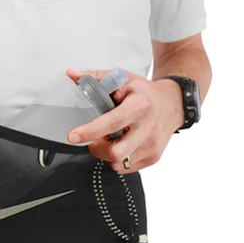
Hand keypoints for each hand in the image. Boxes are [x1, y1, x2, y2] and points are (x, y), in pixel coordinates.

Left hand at [65, 68, 184, 173]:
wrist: (172, 104)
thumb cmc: (144, 93)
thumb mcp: (122, 79)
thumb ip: (95, 77)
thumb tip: (71, 74)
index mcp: (140, 106)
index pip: (113, 123)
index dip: (90, 131)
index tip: (73, 136)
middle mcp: (148, 128)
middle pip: (116, 152)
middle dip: (97, 149)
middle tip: (94, 139)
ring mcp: (152, 146)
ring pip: (118, 163)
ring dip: (106, 154)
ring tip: (110, 140)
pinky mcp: (153, 157)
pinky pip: (125, 168)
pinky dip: (116, 160)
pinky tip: (120, 145)